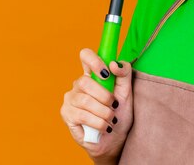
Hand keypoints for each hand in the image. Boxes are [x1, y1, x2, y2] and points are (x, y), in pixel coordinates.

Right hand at [60, 48, 132, 162]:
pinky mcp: (67, 114)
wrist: (115, 138)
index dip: (94, 61)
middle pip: (85, 82)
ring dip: (104, 112)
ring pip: (85, 101)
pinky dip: (99, 122)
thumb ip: (124, 73)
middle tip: (114, 106)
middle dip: (105, 96)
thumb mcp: (127, 91)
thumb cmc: (120, 113)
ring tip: (111, 119)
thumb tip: (114, 63)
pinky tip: (105, 127)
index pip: (86, 55)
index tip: (106, 73)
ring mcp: (70, 98)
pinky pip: (82, 115)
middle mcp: (79, 84)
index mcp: (93, 74)